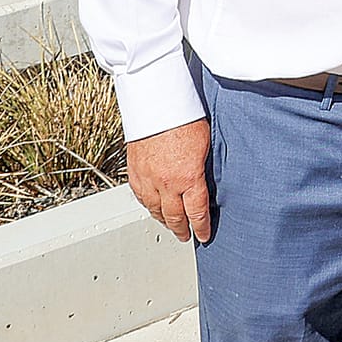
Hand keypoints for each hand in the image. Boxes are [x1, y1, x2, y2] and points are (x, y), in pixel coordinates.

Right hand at [127, 118, 212, 242]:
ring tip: (170, 225)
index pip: (196, 212)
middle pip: (174, 217)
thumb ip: (204, 169)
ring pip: (155, 210)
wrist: (158, 105)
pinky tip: (152, 208)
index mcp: (189, 178)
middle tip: (186, 236)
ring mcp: (148, 179)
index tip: (204, 235)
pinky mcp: (135, 172)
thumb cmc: (185, 119)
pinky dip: (148, 206)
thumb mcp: (207, 146)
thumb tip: (207, 182)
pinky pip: (141, 197)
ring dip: (163, 220)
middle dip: (182, 229)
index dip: (201, 227)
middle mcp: (167, 183)